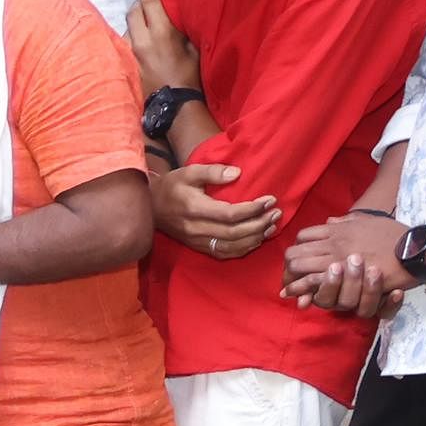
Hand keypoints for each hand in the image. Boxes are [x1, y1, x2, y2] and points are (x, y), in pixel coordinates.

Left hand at [124, 0, 200, 99]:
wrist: (172, 104)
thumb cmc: (188, 76)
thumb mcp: (192, 48)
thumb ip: (181, 30)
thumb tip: (176, 17)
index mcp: (162, 33)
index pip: (149, 3)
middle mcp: (142, 41)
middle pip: (132, 11)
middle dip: (138, 4)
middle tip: (145, 3)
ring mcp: (130, 53)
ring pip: (126, 28)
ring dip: (133, 23)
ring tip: (142, 26)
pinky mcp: (124, 64)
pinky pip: (123, 44)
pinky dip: (130, 39)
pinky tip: (137, 43)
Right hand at [151, 160, 282, 259]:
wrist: (150, 208)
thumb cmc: (172, 187)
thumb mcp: (189, 172)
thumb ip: (213, 171)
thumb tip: (237, 174)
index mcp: (194, 209)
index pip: (229, 214)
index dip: (252, 209)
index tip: (270, 200)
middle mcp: (196, 229)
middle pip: (234, 233)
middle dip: (259, 224)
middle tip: (276, 213)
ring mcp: (196, 241)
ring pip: (231, 246)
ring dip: (255, 238)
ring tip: (271, 225)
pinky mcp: (198, 247)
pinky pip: (224, 253)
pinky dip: (243, 249)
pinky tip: (257, 239)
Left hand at [282, 209, 410, 314]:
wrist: (414, 250)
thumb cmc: (396, 235)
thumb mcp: (370, 221)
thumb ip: (348, 221)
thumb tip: (330, 221)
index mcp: (338, 229)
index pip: (303, 237)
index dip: (296, 250)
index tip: (297, 261)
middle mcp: (332, 242)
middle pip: (294, 253)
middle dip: (288, 267)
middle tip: (288, 279)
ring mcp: (336, 258)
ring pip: (298, 267)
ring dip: (292, 280)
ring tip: (289, 290)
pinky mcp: (343, 276)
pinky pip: (315, 282)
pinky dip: (304, 291)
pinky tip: (301, 299)